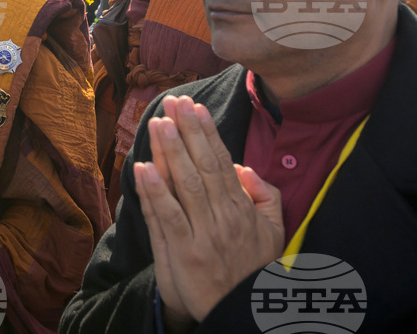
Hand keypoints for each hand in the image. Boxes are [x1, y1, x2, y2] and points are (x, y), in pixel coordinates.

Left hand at [136, 96, 283, 324]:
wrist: (241, 314)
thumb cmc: (253, 269)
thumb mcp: (274, 232)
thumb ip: (265, 197)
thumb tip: (243, 168)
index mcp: (242, 208)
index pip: (221, 162)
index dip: (206, 132)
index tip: (194, 106)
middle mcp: (222, 217)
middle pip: (201, 166)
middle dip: (186, 131)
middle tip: (172, 102)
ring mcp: (202, 235)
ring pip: (184, 185)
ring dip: (170, 152)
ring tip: (158, 123)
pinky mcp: (182, 253)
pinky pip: (167, 217)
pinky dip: (154, 192)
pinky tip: (143, 168)